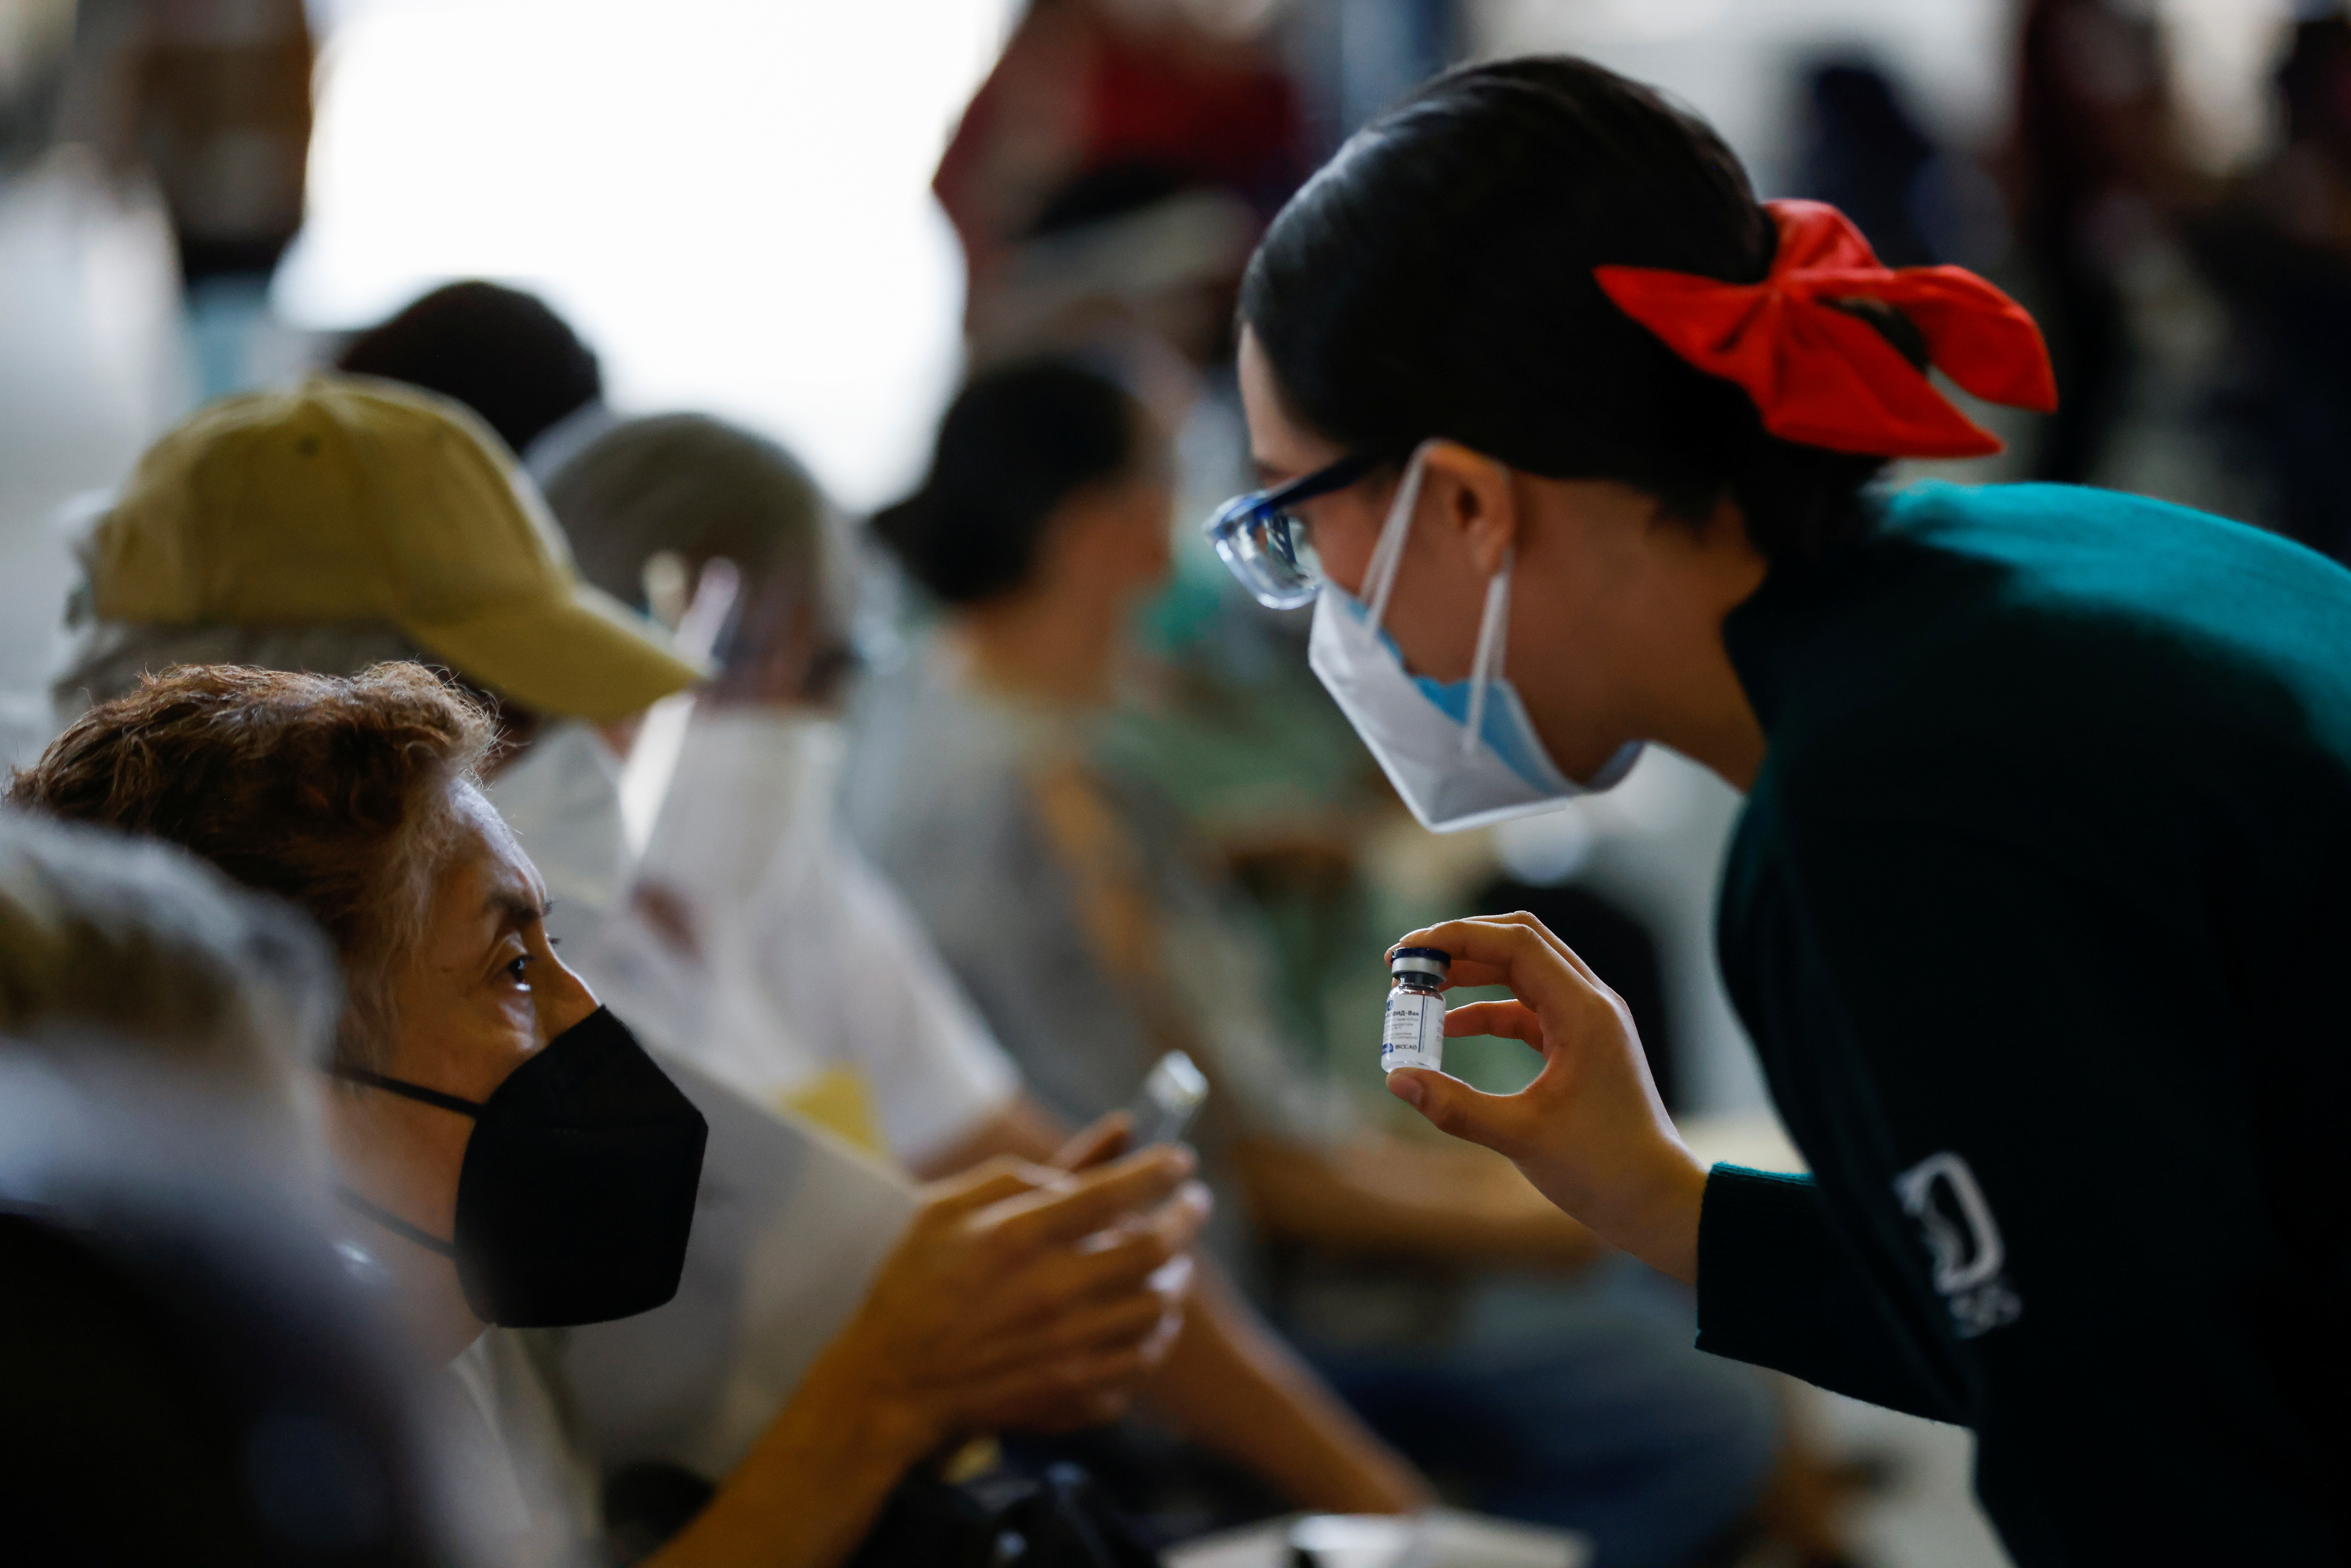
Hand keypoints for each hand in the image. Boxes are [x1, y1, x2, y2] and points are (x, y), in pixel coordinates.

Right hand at [829, 1145, 1210, 1441]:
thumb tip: (1094, 1148)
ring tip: (1173, 1262)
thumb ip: (1018, 1175)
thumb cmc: (913, 1287)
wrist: (890, 1386)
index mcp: (1016, 1239)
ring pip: (1158, 1307)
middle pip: (1153, 1248)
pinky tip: (1148, 1318)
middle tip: (1195, 1204)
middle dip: (1186, 1217)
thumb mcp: (943, 1209)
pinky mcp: (1074, 1395)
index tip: (1180, 1160)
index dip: (1158, 1170)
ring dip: (1175, 1278)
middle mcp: (1050, 1293)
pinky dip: (1155, 1335)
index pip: (1113, 1192)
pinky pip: (1142, 1361)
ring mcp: (1066, 1351)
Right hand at [1382, 912, 1707, 1282]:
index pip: (1516, 944)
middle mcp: (1591, 1004)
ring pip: (1524, 972)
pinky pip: (1528, 1008)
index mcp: (1585, 1013)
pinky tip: (1451, 1027)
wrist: (1657, 1201)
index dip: (1457, 938)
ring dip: (1473, 973)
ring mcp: (1589, 1022)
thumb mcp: (1521, 1138)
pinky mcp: (1581, 1044)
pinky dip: (1488, 1009)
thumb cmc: (1604, 1170)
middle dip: (1462, 944)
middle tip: (1408, 960)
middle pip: (1521, 942)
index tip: (1408, 950)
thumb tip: (1396, 1079)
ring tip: (1422, 987)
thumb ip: (1456, 1106)